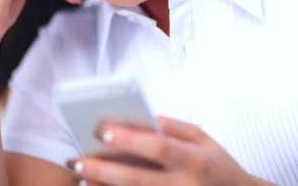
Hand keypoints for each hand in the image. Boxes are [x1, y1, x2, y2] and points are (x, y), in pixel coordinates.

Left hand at [67, 117, 268, 185]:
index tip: (103, 129)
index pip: (159, 147)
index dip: (130, 139)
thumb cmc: (221, 167)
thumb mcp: (206, 141)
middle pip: (137, 178)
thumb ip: (176, 128)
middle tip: (76, 158)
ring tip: (81, 174)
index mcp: (195, 160)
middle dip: (104, 168)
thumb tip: (145, 119)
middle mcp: (185, 185)